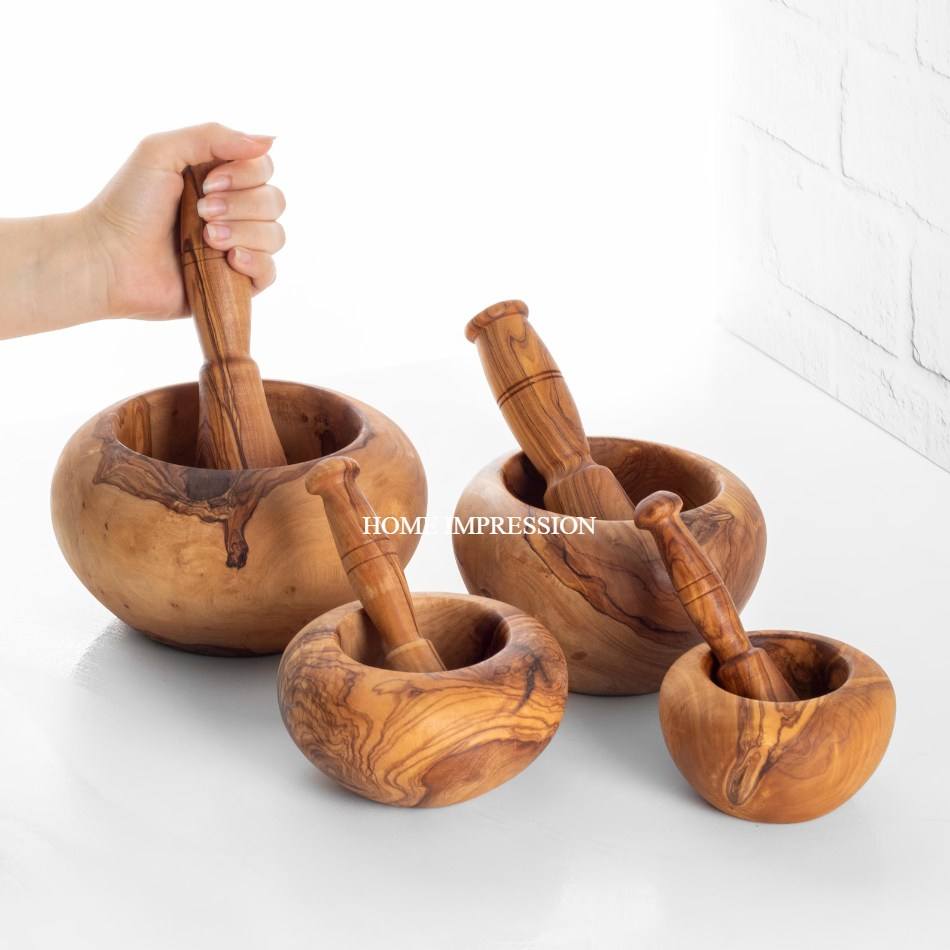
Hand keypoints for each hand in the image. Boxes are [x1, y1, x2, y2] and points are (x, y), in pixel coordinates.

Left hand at [83, 123, 285, 319]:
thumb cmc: (128, 205)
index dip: (246, 175)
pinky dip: (255, 263)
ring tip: (207, 240)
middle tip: (201, 212)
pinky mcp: (235, 283)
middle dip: (241, 205)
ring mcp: (236, 248)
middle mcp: (232, 212)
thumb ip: (213, 136)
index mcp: (219, 178)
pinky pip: (270, 273)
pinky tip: (229, 260)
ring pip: (275, 236)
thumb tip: (268, 140)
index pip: (264, 168)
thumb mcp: (162, 151)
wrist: (109, 259)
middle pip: (275, 201)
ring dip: (244, 233)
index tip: (207, 183)